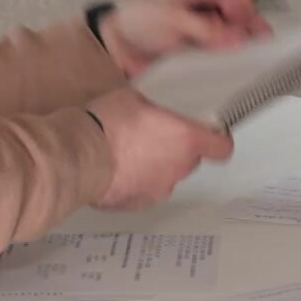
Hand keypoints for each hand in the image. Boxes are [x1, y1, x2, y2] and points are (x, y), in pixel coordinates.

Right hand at [86, 86, 235, 209]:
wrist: (78, 156)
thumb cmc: (105, 125)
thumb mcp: (134, 98)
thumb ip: (155, 108)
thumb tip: (152, 107)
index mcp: (185, 139)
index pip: (222, 148)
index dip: (219, 142)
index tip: (213, 137)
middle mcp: (178, 167)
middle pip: (190, 160)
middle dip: (176, 149)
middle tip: (155, 136)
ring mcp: (159, 188)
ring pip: (166, 175)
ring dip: (155, 166)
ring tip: (130, 152)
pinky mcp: (137, 202)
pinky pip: (144, 190)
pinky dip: (135, 182)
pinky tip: (118, 168)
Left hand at [97, 0, 272, 76]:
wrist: (117, 44)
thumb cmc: (136, 19)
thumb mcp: (169, 18)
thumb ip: (203, 27)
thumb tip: (235, 36)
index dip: (243, 1)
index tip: (238, 20)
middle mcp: (210, 8)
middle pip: (246, 12)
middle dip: (250, 28)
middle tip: (246, 45)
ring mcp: (209, 30)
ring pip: (240, 35)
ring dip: (242, 47)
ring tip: (238, 59)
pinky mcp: (205, 51)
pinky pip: (226, 56)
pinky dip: (230, 62)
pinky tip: (225, 69)